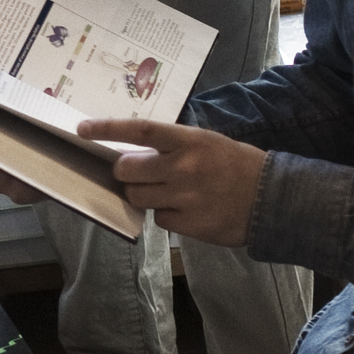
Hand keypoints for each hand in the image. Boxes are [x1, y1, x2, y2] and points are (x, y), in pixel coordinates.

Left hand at [83, 117, 266, 248]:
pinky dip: (166, 215)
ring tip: (168, 191)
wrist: (271, 199)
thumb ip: (172, 146)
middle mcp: (184, 167)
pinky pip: (159, 219)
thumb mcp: (206, 143)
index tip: (82, 129)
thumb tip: (132, 153)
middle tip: (140, 173)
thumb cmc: (235, 165)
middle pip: (127, 170)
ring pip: (137, 197)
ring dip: (144, 194)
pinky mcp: (189, 225)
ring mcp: (185, 198)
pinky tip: (186, 210)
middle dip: (126, 172)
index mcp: (189, 141)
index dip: (108, 129)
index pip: (140, 130)